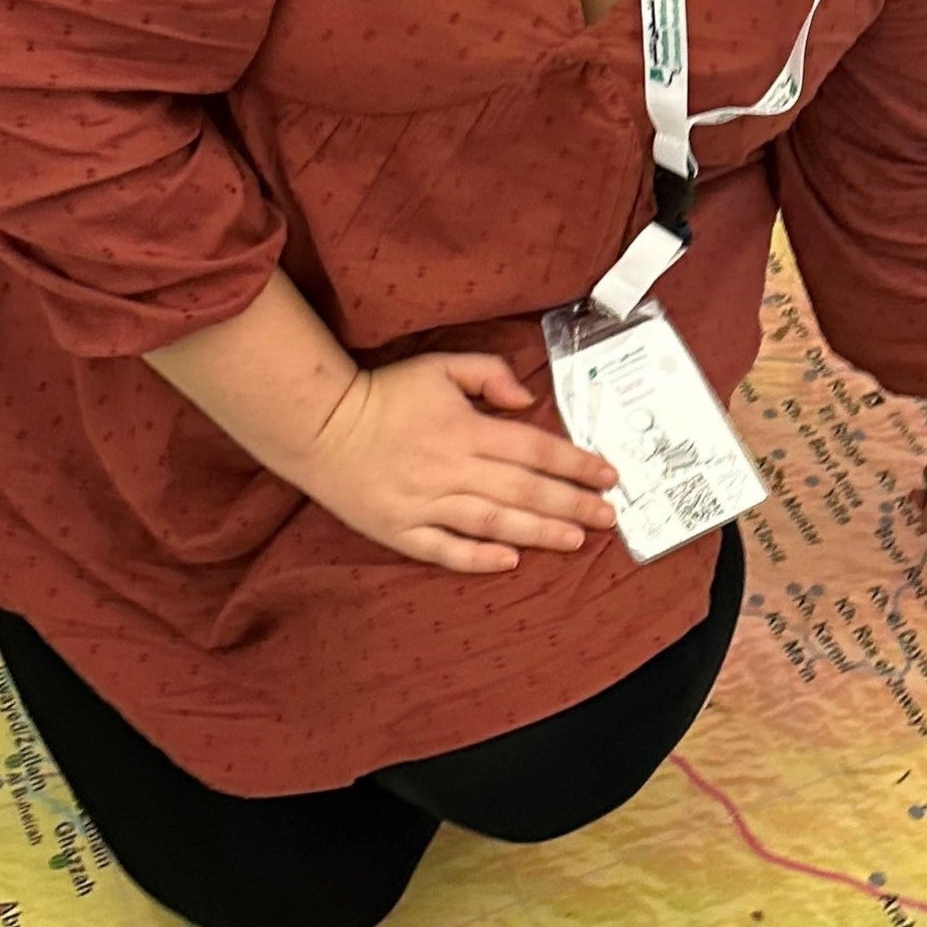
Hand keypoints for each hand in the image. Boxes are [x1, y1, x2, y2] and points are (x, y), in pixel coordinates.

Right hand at [294, 352, 619, 574]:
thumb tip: (527, 400)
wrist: (318, 425)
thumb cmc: (385, 393)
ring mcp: (424, 503)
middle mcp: (450, 468)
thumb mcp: (439, 365)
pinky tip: (510, 561)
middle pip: (523, 489)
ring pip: (493, 522)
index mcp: (463, 428)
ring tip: (577, 541)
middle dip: (571, 504)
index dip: (575, 463)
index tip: (607, 475)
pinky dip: (477, 557)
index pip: (533, 448)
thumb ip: (489, 373)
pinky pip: (444, 550)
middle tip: (608, 517)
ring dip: (539, 532)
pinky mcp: (399, 530)